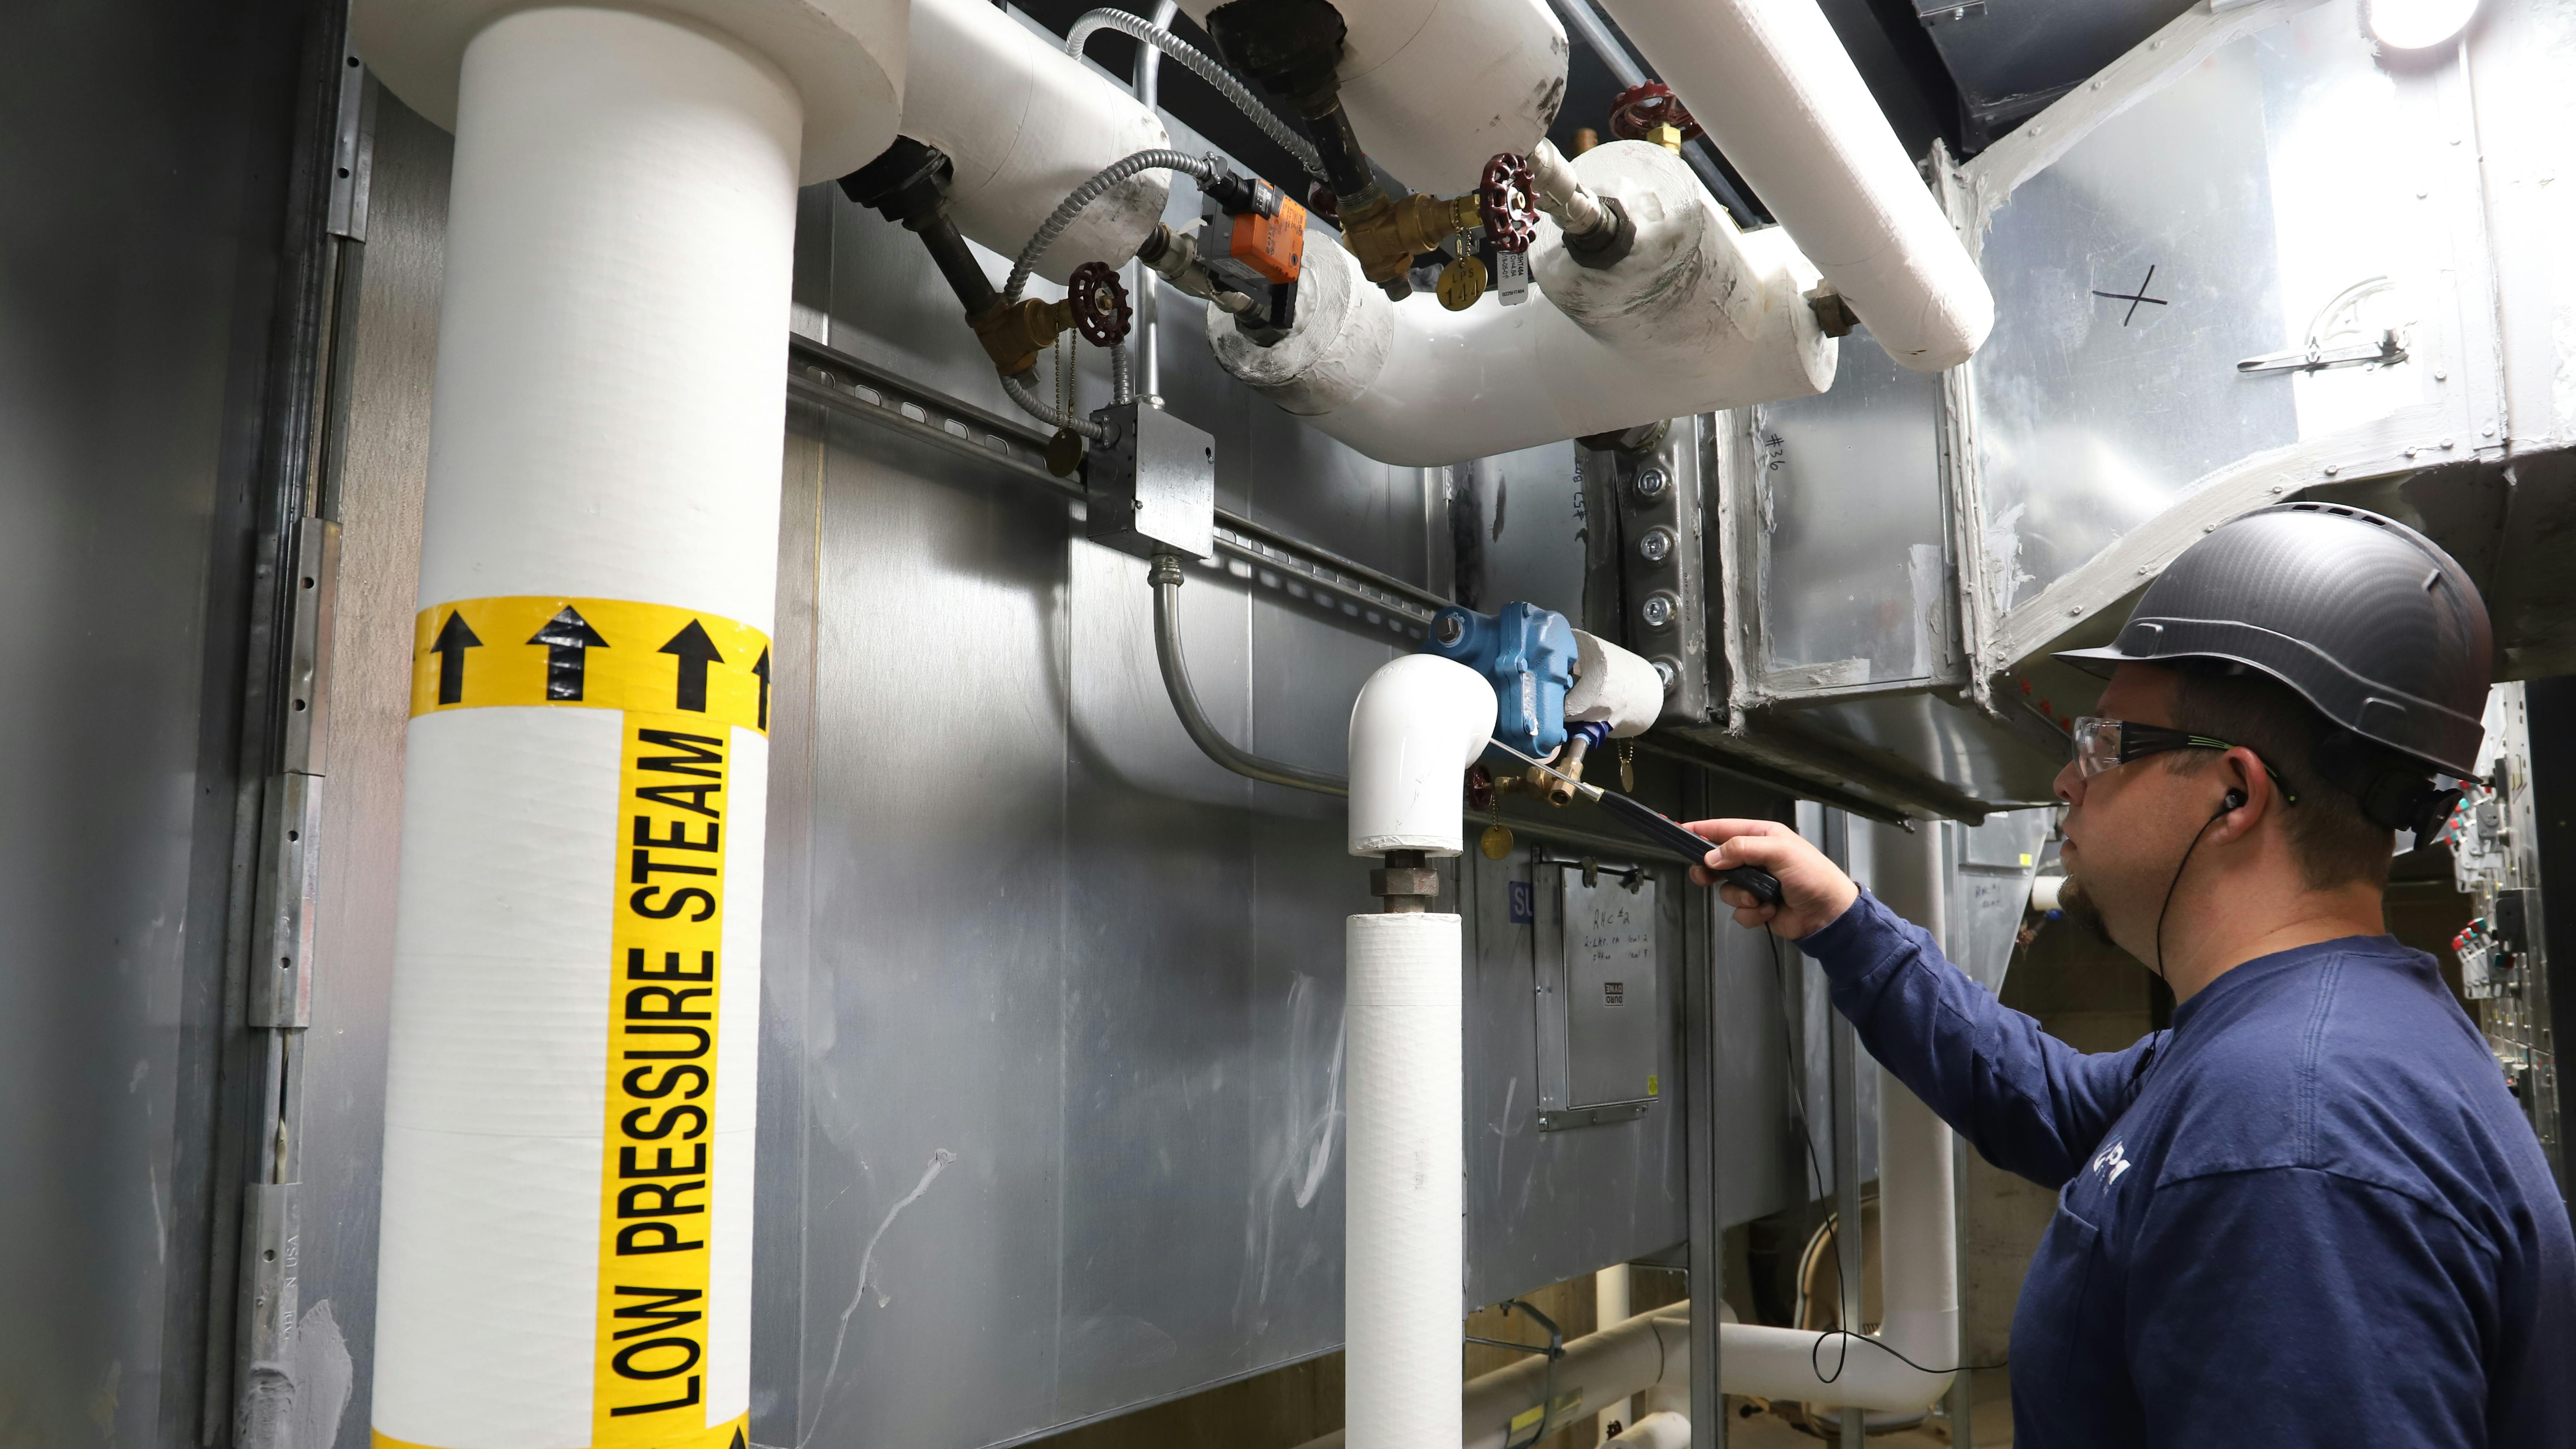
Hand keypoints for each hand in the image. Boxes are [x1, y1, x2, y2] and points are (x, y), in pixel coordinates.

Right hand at [1683, 818, 1859, 938]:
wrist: (1828, 913)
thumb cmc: (1815, 876)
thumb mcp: (1779, 851)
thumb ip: (1743, 849)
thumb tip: (1713, 856)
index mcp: (1762, 837)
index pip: (1724, 829)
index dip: (1701, 830)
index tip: (1681, 831)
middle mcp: (1756, 859)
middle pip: (1717, 861)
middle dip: (1711, 870)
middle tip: (1705, 875)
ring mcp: (1755, 884)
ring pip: (1726, 890)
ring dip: (1741, 897)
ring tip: (1760, 897)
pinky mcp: (1757, 906)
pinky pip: (1738, 912)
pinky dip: (1752, 913)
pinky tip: (1769, 909)